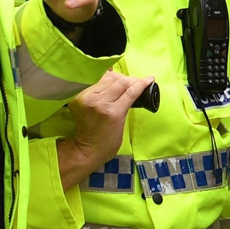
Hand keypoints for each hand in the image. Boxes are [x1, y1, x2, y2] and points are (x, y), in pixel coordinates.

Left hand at [56, 71, 154, 188]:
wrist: (86, 150)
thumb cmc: (108, 143)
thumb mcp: (122, 123)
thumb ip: (125, 105)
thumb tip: (131, 89)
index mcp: (112, 112)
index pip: (130, 91)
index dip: (142, 83)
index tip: (150, 79)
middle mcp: (99, 102)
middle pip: (119, 81)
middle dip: (130, 80)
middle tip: (136, 82)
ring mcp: (87, 98)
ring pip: (107, 78)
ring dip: (118, 78)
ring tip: (123, 82)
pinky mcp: (79, 97)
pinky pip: (95, 82)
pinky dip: (105, 80)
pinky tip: (110, 81)